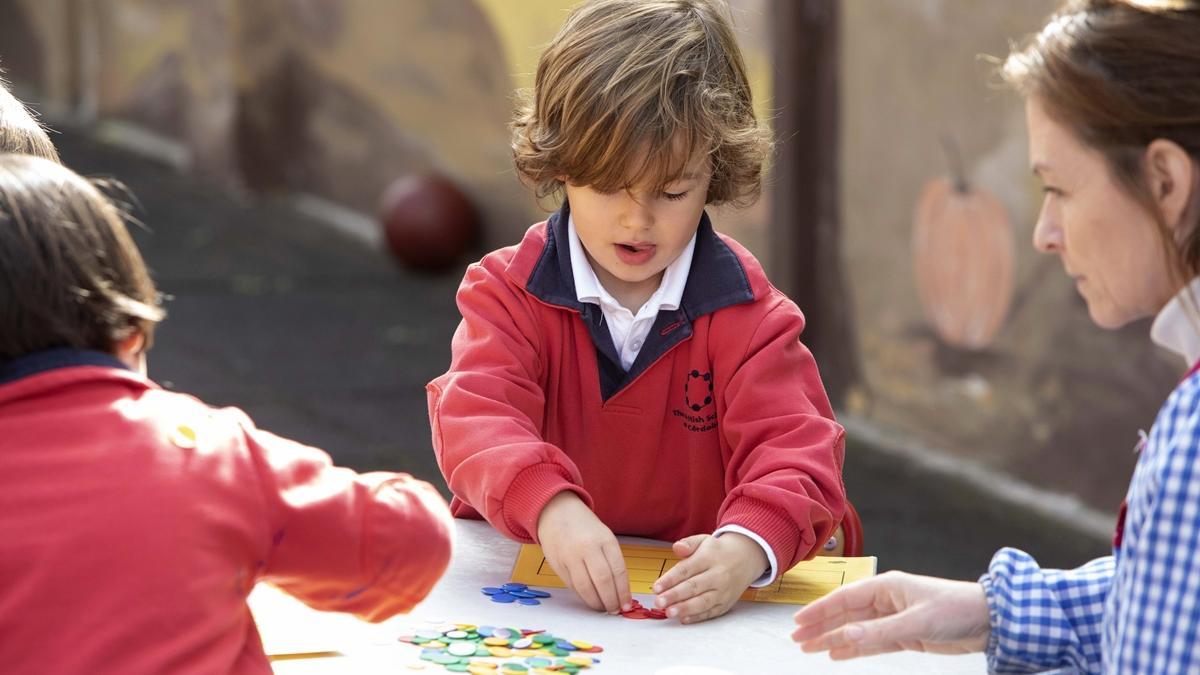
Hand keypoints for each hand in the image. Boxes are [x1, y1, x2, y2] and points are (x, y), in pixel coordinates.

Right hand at [536, 491, 631, 613]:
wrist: (556, 512)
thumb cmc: (585, 528)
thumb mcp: (604, 536)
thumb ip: (612, 560)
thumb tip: (620, 591)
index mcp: (604, 540)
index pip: (618, 571)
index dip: (623, 591)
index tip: (626, 604)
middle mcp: (587, 548)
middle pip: (603, 581)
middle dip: (611, 600)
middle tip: (615, 610)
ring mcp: (570, 556)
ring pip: (585, 587)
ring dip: (596, 603)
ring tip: (602, 608)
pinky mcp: (557, 564)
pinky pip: (572, 586)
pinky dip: (582, 596)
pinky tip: (589, 599)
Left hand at [651, 532, 766, 623]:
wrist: (746, 558)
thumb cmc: (717, 551)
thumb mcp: (703, 540)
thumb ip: (688, 543)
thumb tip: (677, 548)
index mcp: (709, 558)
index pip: (687, 569)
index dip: (670, 579)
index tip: (656, 587)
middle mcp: (718, 575)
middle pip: (694, 587)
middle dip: (675, 596)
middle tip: (659, 602)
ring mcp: (723, 591)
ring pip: (703, 602)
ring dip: (685, 609)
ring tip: (669, 613)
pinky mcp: (726, 603)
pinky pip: (711, 612)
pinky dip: (697, 617)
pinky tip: (683, 619)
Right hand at [791, 571, 989, 659]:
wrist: (988, 621)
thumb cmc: (955, 609)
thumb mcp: (915, 622)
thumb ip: (878, 632)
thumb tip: (844, 636)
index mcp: (886, 587)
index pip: (844, 598)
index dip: (820, 610)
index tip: (798, 622)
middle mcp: (886, 600)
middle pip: (845, 614)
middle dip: (821, 627)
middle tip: (797, 639)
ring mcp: (894, 618)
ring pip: (856, 630)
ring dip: (833, 639)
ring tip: (810, 649)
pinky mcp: (904, 635)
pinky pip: (871, 642)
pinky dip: (853, 648)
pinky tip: (837, 654)